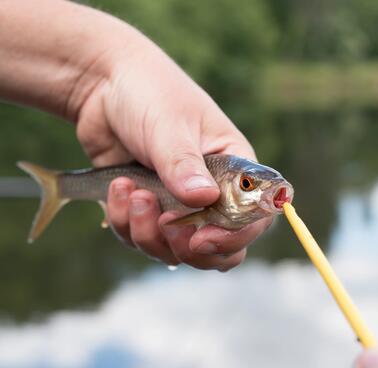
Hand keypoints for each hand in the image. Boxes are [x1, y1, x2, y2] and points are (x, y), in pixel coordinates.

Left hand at [0, 0, 270, 269]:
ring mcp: (177, 206)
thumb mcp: (170, 125)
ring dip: (149, 232)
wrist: (103, 87)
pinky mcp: (146, 211)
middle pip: (218, 248)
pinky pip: (140, 237)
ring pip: (174, 250)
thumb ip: (184, 164)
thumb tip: (204, 199)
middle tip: (167, 224)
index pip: (254, 216)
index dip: (236, 236)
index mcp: (233, 170)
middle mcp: (210, 194)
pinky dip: (126, 222)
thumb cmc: (150, 94)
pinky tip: (117, 189)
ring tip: (133, 192)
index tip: (203, 237)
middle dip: (190, 248)